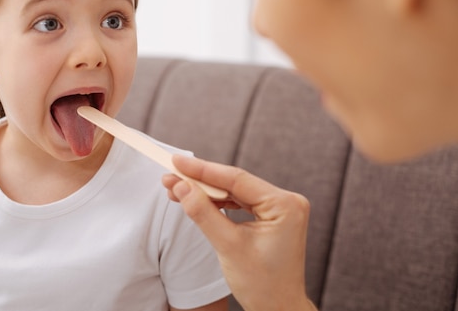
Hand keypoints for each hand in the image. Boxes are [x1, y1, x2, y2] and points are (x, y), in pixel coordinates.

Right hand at [162, 155, 315, 310]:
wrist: (278, 310)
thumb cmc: (262, 284)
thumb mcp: (228, 246)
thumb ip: (203, 213)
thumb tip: (181, 187)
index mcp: (285, 205)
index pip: (237, 179)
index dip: (203, 170)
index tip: (177, 162)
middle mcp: (286, 201)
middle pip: (235, 182)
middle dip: (200, 180)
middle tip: (171, 175)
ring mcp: (279, 208)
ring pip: (234, 191)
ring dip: (205, 191)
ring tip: (176, 187)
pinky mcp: (270, 215)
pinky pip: (239, 202)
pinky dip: (217, 201)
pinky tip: (195, 198)